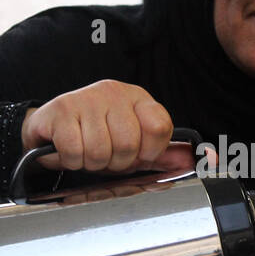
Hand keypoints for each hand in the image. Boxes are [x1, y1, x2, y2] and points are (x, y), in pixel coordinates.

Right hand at [21, 79, 192, 173]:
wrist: (50, 125)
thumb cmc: (96, 136)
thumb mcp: (134, 146)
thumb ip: (165, 153)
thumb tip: (204, 158)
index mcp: (137, 98)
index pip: (160, 126)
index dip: (149, 150)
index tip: (137, 154)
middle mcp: (113, 92)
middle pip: (128, 144)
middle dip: (115, 162)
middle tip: (104, 156)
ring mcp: (86, 98)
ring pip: (100, 151)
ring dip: (90, 162)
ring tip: (85, 151)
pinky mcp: (60, 110)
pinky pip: (74, 151)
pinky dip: (70, 160)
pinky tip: (68, 149)